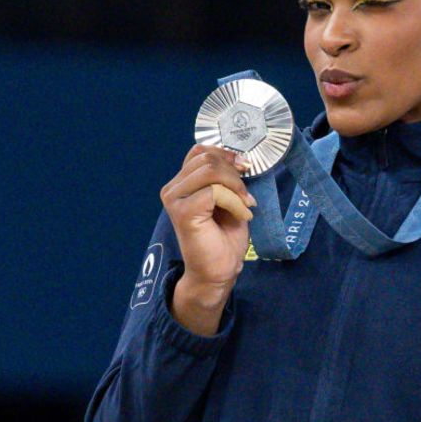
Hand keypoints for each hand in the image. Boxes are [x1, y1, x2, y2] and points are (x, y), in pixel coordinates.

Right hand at [160, 144, 256, 293]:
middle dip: (234, 173)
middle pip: (207, 158)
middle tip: (247, 195)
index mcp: (182, 181)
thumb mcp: (229, 197)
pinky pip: (215, 192)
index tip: (245, 169)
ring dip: (236, 187)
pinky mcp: (182, 212)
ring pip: (211, 170)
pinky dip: (235, 201)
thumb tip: (239, 157)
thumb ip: (225, 175)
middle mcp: (173, 188)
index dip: (226, 154)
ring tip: (245, 205)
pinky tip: (241, 216)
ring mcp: (174, 199)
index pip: (201, 150)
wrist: (218, 271)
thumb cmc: (224, 236)